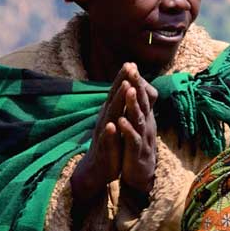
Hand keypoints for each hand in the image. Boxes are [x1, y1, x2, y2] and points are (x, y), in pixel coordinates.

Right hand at [70, 66, 157, 206]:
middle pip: (114, 98)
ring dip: (117, 101)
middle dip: (121, 82)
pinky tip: (111, 125)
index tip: (132, 62)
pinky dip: (109, 133)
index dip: (123, 78)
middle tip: (129, 66)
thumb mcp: (117, 122)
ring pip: (111, 115)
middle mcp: (106, 120)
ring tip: (124, 87)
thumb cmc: (110, 142)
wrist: (97, 168)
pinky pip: (106, 140)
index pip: (117, 93)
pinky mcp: (104, 150)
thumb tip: (128, 88)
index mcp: (110, 113)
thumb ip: (121, 106)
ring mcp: (103, 134)